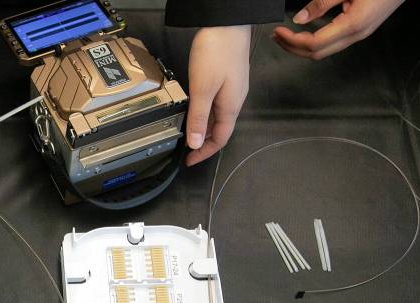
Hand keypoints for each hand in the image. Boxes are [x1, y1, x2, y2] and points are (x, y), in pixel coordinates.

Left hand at [185, 25, 250, 165]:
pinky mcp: (226, 78)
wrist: (227, 23)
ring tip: (186, 134)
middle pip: (219, 129)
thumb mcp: (203, 89)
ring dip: (203, 127)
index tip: (190, 161)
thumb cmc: (217, 52)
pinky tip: (194, 110)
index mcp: (231, 106)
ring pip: (217, 116)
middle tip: (186, 151)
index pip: (220, 138)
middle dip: (203, 142)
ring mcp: (232, 89)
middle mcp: (234, 100)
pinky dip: (204, 112)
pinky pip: (216, 103)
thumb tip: (195, 143)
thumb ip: (198, 118)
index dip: (205, 152)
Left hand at [272, 0, 404, 60]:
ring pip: (324, 52)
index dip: (292, 41)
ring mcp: (360, 34)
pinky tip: (306, 33)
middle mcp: (356, 35)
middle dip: (292, 47)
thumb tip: (300, 18)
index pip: (313, 44)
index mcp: (353, 25)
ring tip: (286, 36)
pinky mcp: (361, 30)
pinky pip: (333, 43)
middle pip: (316, 54)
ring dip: (302, 47)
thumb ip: (322, 3)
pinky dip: (314, 42)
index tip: (278, 31)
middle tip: (276, 36)